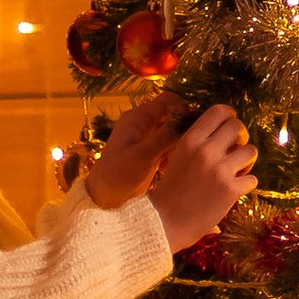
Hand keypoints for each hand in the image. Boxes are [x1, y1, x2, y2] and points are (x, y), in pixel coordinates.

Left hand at [81, 92, 185, 209]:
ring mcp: (148, 139)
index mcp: (137, 118)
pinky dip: (174, 155)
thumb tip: (188, 119)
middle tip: (187, 147)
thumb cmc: (118, 174)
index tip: (193, 128)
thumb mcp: (142, 155)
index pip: (167, 101)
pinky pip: (170, 146)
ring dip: (179, 145)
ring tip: (175, 161)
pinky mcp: (153, 153)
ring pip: (174, 132)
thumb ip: (165, 136)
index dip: (182, 110)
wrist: (105, 197)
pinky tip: (168, 169)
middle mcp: (144, 124)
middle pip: (173, 115)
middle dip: (182, 130)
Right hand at [151, 104, 259, 247]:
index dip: (229, 116)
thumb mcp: (178, 156)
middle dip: (240, 138)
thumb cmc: (170, 190)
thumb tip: (222, 130)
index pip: (219, 111)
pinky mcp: (231, 189)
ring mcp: (220, 170)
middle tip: (234, 151)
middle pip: (238, 127)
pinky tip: (234, 190)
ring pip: (251, 151)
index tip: (230, 125)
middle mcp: (206, 150)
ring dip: (246, 161)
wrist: (164, 221)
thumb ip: (198, 142)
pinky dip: (246, 184)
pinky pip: (252, 179)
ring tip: (235, 171)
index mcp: (191, 140)